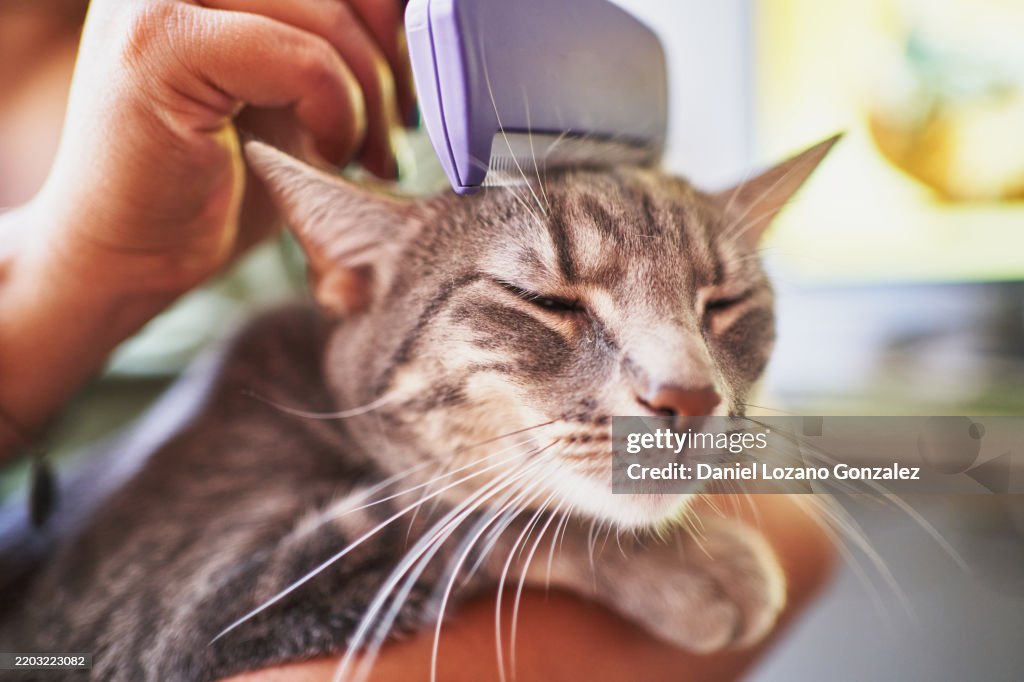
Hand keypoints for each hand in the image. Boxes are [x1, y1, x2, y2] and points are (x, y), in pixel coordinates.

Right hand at [31, 0, 413, 298]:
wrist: (127, 251)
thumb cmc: (217, 177)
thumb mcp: (295, 88)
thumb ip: (339, 38)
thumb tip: (418, 13)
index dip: (393, 17)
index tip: (405, 89)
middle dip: (392, 60)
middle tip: (395, 131)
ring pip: (330, 18)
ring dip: (370, 99)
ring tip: (363, 157)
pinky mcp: (158, 41)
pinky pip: (305, 60)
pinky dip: (337, 113)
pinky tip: (325, 155)